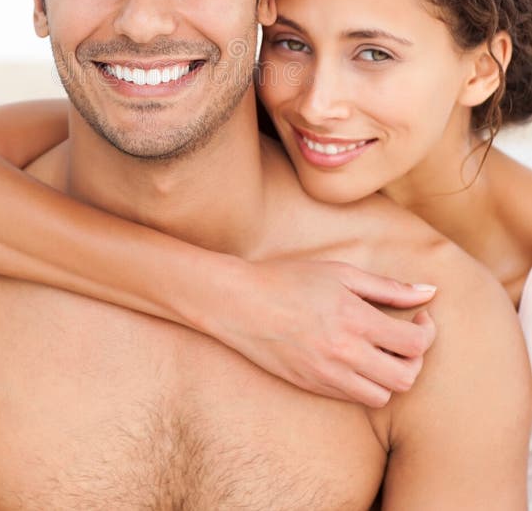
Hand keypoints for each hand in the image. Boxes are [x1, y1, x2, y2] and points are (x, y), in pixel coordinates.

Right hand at [206, 256, 436, 406]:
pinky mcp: (312, 387)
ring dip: (390, 376)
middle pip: (406, 378)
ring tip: (380, 351)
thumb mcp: (341, 273)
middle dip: (415, 359)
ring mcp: (327, 375)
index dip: (427, 332)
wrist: (240, 303)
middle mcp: (345, 353)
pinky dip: (363, 382)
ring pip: (382, 396)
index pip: (415, 344)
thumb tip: (430, 292)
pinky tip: (354, 358)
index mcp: (355, 320)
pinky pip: (353, 397)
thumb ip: (388, 286)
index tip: (419, 317)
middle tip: (404, 337)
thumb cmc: (289, 279)